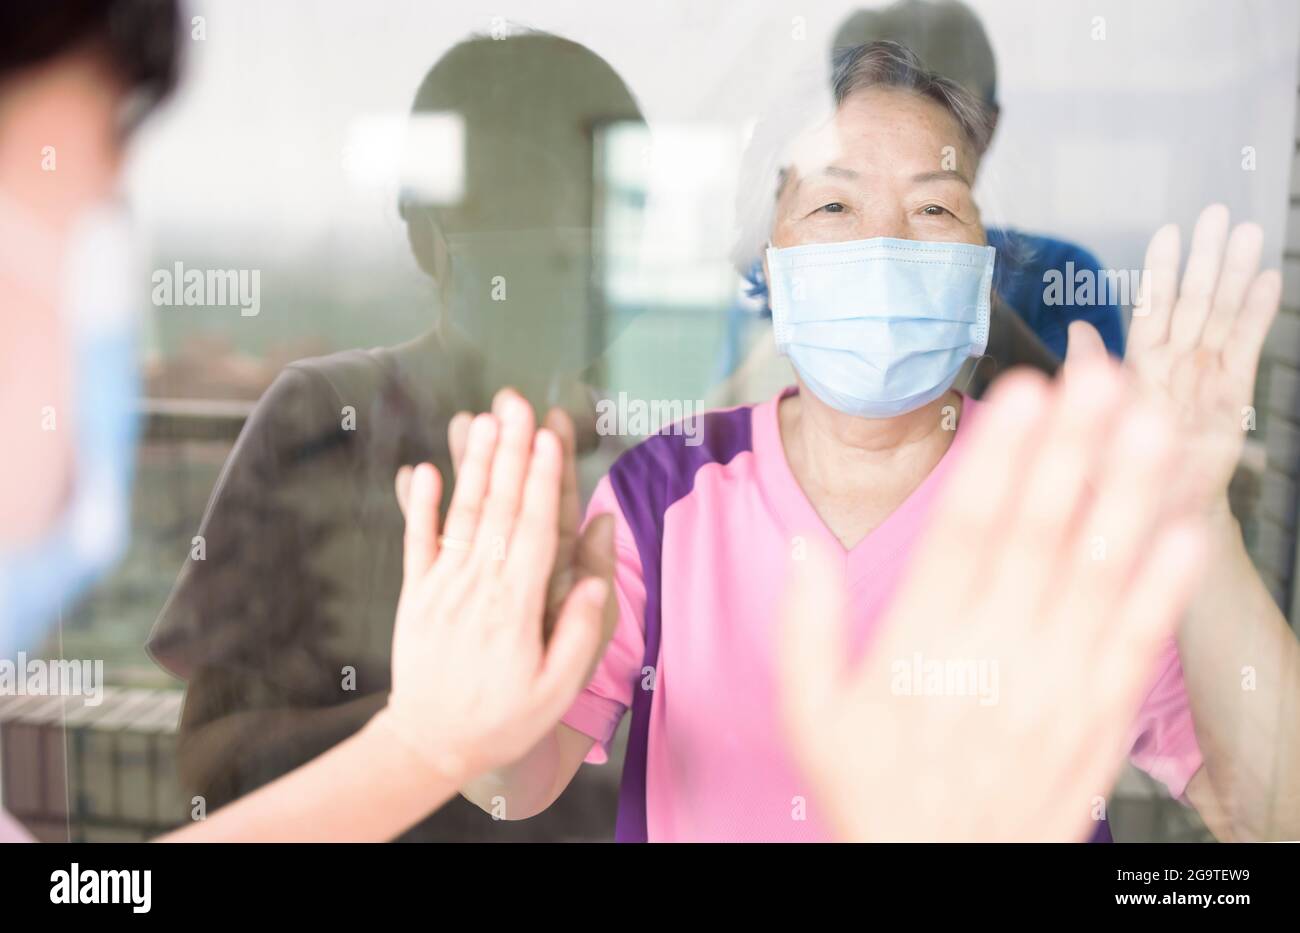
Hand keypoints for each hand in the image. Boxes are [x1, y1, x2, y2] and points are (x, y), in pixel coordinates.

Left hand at [376, 393, 611, 780]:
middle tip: (517, 405)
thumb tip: (592, 577)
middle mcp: (477, 588)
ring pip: (463, 515)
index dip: (542, 481)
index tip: (548, 437)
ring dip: (475, 465)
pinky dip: (420, 506)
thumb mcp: (554, 692)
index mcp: (515, 608)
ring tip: (484, 421)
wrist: (427, 744)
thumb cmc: (501, 721)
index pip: (533, 531)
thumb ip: (576, 633)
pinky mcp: (415, 595)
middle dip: (510, 453)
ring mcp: (442, 588)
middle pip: (499, 508)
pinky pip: (418, 543)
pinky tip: (424, 469)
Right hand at [778, 357, 1207, 840]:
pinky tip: (1183, 530)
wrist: (942, 880)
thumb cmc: (875, 792)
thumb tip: (802, 547)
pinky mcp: (1096, 719)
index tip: (1024, 392)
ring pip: (1098, 574)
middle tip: (1102, 374)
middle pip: (1041, 533)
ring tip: (1151, 423)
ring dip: (1128, 494)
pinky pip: (1135, 644)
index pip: (966, 531)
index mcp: (921, 645)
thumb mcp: (810, 715)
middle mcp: (994, 654)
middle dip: (1073, 446)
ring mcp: (1053, 685)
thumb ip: (804, 628)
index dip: (999, 457)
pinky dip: (1163, 587)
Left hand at [1067, 204, 1280, 511]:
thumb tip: (1077, 326)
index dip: (1162, 272)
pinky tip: (1267, 282)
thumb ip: (1088, 371)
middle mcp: (1175, 366)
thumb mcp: (1088, 421)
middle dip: (1205, 258)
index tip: (1170, 232)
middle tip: (1217, 212)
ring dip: (1236, 275)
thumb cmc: (1112, 472)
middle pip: (1193, 301)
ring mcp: (1206, 378)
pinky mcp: (1232, 398)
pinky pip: (1246, 349)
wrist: (1153, 516)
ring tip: (1248, 234)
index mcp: (1138, 367)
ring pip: (1221, 316)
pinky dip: (1257, 316)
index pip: (1152, 309)